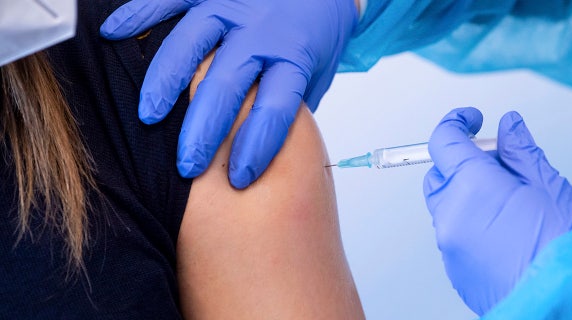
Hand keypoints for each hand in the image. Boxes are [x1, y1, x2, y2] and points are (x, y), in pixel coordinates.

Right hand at [100, 0, 357, 187]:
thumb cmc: (315, 34)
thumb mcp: (317, 74)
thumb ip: (291, 107)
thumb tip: (263, 152)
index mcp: (295, 55)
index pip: (276, 107)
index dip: (256, 145)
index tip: (239, 178)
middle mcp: (262, 30)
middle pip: (228, 82)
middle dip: (205, 129)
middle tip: (188, 166)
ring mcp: (233, 5)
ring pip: (192, 42)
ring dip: (167, 81)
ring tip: (149, 116)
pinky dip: (139, 14)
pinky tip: (113, 35)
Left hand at [423, 108, 571, 314]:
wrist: (563, 298)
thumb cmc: (562, 245)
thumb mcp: (548, 185)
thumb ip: (519, 151)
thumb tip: (507, 125)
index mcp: (472, 185)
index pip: (443, 140)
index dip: (457, 123)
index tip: (472, 119)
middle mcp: (450, 213)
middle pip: (439, 174)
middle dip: (461, 165)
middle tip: (499, 169)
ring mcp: (448, 244)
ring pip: (444, 206)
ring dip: (464, 196)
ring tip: (507, 206)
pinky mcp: (453, 267)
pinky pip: (451, 234)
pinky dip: (468, 224)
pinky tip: (501, 232)